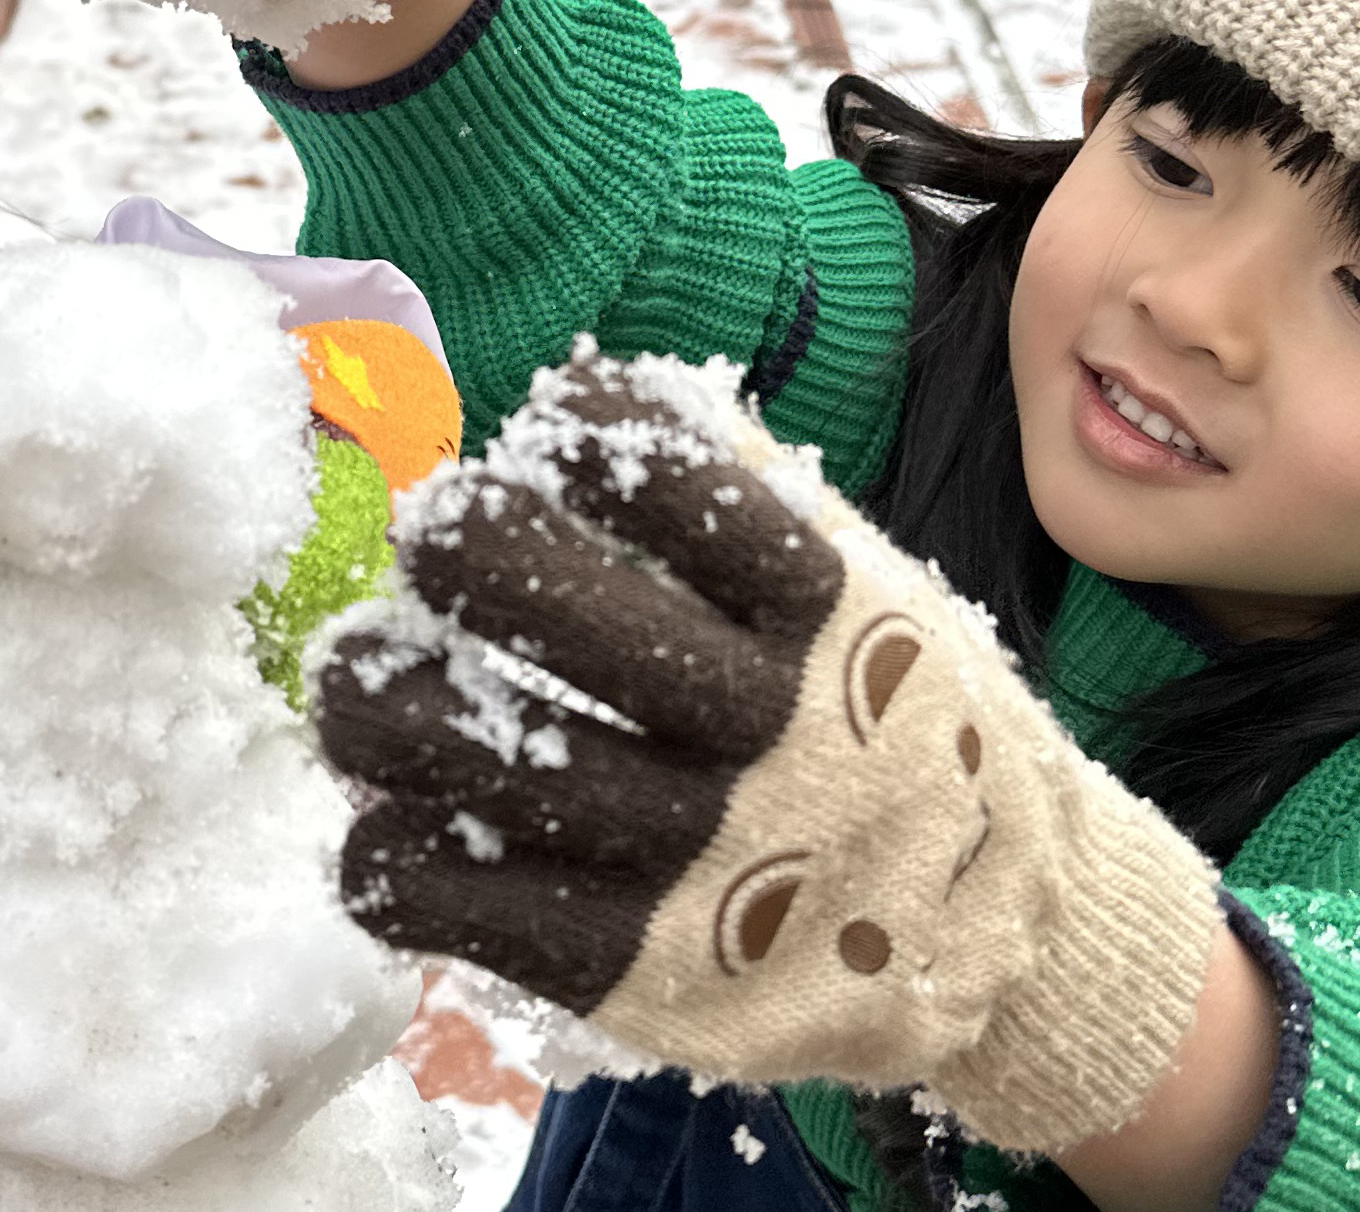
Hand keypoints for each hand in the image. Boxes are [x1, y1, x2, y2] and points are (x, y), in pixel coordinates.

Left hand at [313, 355, 1221, 1149]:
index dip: (599, 435)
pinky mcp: (631, 970)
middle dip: (469, 551)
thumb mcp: (868, 597)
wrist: (998, 940)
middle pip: (578, 629)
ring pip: (494, 768)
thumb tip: (599, 390)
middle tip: (430, 533)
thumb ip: (746, 500)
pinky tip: (392, 817)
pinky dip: (388, 855)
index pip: (696, 499)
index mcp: (832, 625)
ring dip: (385, 703)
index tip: (555, 422)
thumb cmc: (890, 731)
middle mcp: (767, 737)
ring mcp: (697, 863)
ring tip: (361, 676)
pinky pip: (457, 905)